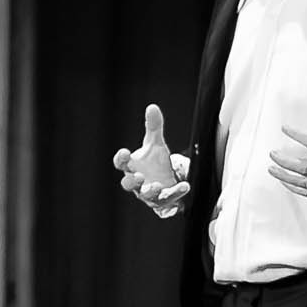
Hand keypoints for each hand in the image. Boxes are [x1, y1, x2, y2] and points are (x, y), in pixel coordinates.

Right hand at [112, 103, 190, 217]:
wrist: (166, 179)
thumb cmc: (154, 162)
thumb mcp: (155, 143)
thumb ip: (153, 127)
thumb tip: (152, 107)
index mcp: (132, 166)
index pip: (121, 163)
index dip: (121, 159)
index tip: (125, 152)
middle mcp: (137, 181)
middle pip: (128, 183)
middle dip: (132, 181)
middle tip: (138, 176)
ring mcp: (148, 192)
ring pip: (146, 195)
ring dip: (151, 191)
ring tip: (158, 186)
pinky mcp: (162, 200)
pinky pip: (167, 198)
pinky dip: (176, 193)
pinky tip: (185, 186)